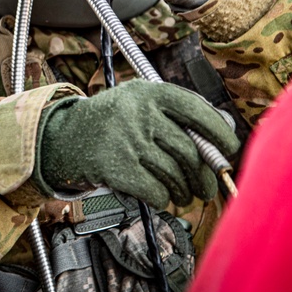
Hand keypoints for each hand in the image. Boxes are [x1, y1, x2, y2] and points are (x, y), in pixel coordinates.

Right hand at [36, 79, 239, 207]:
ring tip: (183, 194)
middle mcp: (138, 112)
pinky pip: (156, 191)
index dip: (220, 134)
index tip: (230, 151)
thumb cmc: (110, 123)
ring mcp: (126, 140)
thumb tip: (220, 141)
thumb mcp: (137, 104)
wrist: (61, 138)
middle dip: (204, 176)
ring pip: (174, 174)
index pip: (197, 111)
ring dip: (184, 191)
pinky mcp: (115, 167)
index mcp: (148, 92)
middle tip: (206, 187)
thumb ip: (174, 115)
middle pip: (188, 150)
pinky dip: (163, 199)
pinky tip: (160, 196)